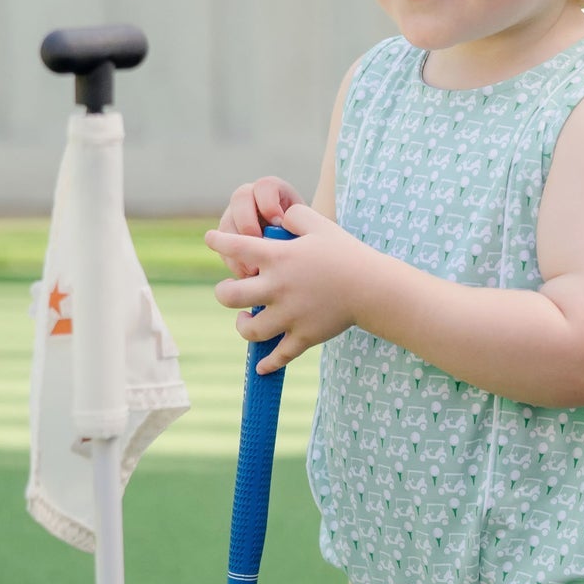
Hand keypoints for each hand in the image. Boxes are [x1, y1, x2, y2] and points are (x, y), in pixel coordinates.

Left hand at [204, 201, 373, 373]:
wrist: (373, 287)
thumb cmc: (346, 252)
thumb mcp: (319, 224)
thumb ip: (293, 216)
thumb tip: (275, 218)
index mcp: (279, 257)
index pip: (237, 247)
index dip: (218, 242)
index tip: (210, 240)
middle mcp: (278, 287)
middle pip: (229, 296)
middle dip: (223, 293)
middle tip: (229, 291)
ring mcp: (290, 315)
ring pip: (249, 330)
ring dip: (242, 326)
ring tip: (246, 319)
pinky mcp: (304, 336)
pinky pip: (278, 356)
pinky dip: (268, 363)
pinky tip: (261, 366)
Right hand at [217, 176, 306, 277]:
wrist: (299, 258)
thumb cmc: (307, 241)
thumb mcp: (310, 231)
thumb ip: (301, 226)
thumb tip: (288, 234)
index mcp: (273, 191)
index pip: (265, 186)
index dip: (269, 203)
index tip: (279, 223)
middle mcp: (250, 198)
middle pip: (239, 197)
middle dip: (248, 222)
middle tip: (259, 244)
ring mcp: (235, 217)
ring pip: (226, 223)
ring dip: (236, 246)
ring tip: (255, 268)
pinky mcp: (227, 240)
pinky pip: (222, 248)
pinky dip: (234, 262)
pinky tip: (249, 274)